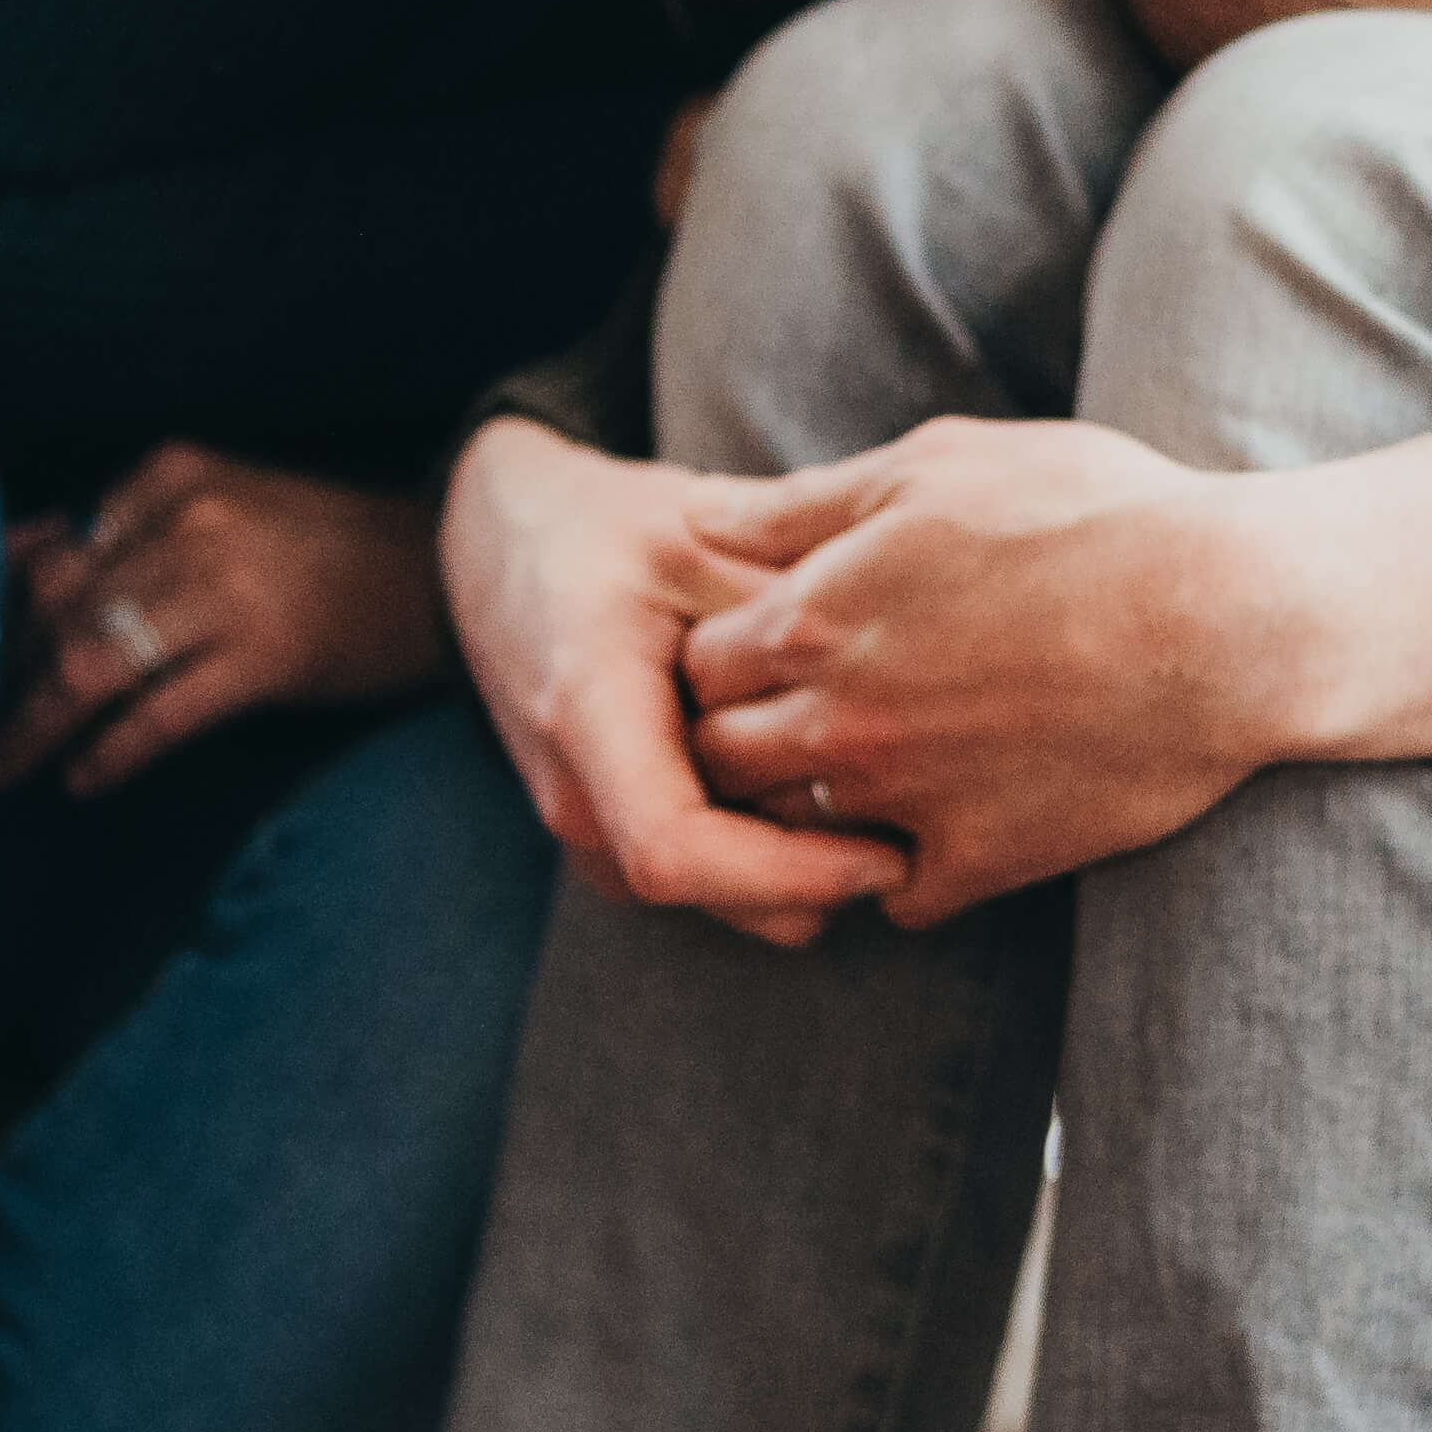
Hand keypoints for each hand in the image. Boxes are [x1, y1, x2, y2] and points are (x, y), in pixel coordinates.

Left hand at [0, 446, 452, 796]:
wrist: (451, 563)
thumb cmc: (327, 547)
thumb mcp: (222, 505)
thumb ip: (127, 530)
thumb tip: (16, 567)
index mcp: (169, 478)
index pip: (47, 556)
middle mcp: (189, 522)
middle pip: (54, 610)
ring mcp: (229, 588)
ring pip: (93, 664)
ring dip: (32, 727)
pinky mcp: (270, 654)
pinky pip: (163, 711)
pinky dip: (111, 750)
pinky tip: (82, 779)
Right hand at [442, 415, 906, 938]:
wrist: (506, 547)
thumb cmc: (606, 532)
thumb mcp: (700, 534)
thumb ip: (788, 610)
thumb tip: (905, 673)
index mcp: (586, 712)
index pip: (677, 850)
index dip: (792, 873)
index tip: (891, 853)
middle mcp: (577, 796)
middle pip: (719, 891)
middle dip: (825, 871)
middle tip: (926, 809)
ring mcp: (590, 829)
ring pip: (725, 898)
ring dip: (808, 865)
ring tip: (886, 788)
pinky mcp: (616, 837)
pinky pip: (714, 879)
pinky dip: (781, 853)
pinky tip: (832, 783)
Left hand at [670, 413, 1431, 930]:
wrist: (1231, 618)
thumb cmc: (1094, 514)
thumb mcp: (938, 466)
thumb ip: (802, 502)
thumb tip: (693, 510)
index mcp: (814, 614)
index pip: (695, 663)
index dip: (726, 655)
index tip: (775, 649)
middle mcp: (837, 716)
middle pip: (718, 758)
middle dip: (743, 738)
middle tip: (808, 715)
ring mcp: (904, 799)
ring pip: (791, 837)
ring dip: (811, 812)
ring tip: (872, 772)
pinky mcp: (980, 862)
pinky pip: (896, 902)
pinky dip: (907, 875)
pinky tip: (947, 829)